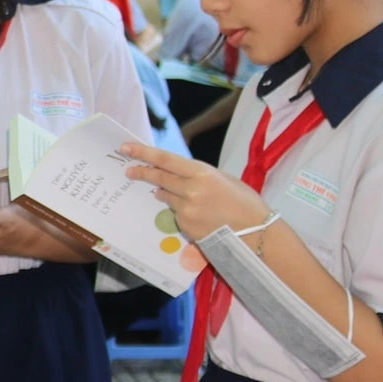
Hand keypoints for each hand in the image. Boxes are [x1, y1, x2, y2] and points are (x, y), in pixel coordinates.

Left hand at [121, 142, 269, 241]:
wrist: (257, 233)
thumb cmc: (246, 203)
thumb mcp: (225, 179)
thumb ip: (200, 175)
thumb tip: (179, 173)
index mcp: (202, 173)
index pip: (165, 160)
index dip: (143, 153)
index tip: (126, 148)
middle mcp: (190, 190)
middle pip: (158, 178)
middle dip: (142, 173)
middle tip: (129, 170)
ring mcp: (186, 210)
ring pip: (166, 197)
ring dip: (165, 193)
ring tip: (176, 193)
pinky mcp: (186, 226)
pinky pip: (177, 214)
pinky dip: (180, 210)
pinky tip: (197, 213)